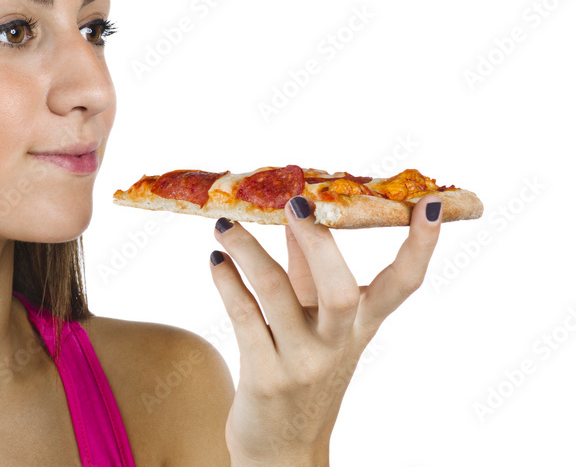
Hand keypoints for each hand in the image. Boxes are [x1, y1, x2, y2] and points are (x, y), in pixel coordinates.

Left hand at [209, 195, 442, 465]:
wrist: (282, 449)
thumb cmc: (300, 369)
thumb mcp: (314, 320)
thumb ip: (306, 268)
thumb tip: (299, 211)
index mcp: (359, 327)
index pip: (402, 285)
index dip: (420, 246)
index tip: (428, 205)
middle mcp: (337, 344)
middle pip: (339, 289)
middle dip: (317, 240)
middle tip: (294, 202)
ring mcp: (302, 363)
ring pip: (275, 292)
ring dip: (246, 249)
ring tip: (224, 223)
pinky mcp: (265, 377)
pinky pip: (243, 317)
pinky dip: (226, 282)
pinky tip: (216, 261)